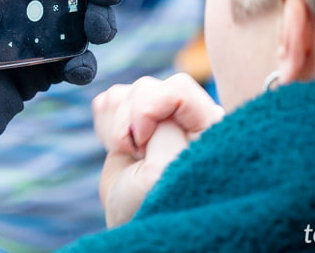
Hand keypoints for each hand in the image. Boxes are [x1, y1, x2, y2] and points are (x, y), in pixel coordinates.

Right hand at [92, 73, 222, 225]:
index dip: (148, 108)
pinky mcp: (134, 123)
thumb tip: (151, 101)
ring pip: (127, 92)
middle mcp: (186, 118)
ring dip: (116, 121)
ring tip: (126, 153)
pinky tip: (117, 148)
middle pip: (149, 87)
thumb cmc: (154, 208)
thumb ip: (164, 128)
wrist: (131, 228)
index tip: (139, 142)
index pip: (176, 89)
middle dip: (129, 117)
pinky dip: (106, 122)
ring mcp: (159, 120)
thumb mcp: (164, 171)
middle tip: (133, 153)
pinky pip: (111, 101)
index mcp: (208, 127)